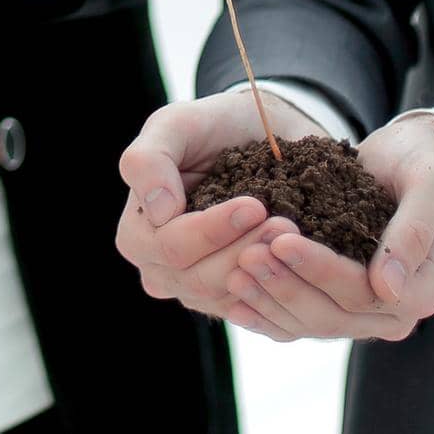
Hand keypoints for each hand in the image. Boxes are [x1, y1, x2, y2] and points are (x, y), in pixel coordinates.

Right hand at [115, 88, 328, 317]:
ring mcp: (197, 290)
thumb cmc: (213, 127)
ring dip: (266, 269)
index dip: (212, 230)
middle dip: (245, 250)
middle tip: (285, 223)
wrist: (260, 134)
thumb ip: (149, 160)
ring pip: (230, 297)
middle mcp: (161, 270)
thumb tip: (159, 211)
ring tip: (294, 234)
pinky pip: (255, 309)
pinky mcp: (235, 298)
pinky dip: (278, 288)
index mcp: (137, 234)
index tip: (255, 205)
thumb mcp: (175, 125)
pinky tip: (297, 261)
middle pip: (199, 280)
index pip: (170, 248)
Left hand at [223, 113, 433, 341]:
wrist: (406, 159)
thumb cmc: (422, 165)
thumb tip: (389, 288)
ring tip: (232, 270)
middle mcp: (390, 312)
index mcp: (419, 291)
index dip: (320, 269)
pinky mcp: (332, 303)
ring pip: (309, 322)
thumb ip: (414, 233)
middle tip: (246, 255)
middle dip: (286, 285)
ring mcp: (359, 314)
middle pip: (331, 315)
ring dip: (269, 299)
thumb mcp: (430, 186)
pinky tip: (232, 300)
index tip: (280, 240)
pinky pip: (295, 321)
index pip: (363, 292)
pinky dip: (265, 312)